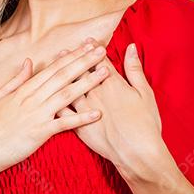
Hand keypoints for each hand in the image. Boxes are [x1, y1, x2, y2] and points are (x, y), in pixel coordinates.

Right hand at [0, 41, 114, 176]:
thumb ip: (16, 80)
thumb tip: (28, 61)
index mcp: (24, 89)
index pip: (52, 68)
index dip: (71, 56)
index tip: (86, 46)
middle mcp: (32, 98)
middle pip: (63, 75)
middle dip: (84, 62)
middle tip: (102, 50)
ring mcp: (37, 114)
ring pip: (67, 94)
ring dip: (87, 82)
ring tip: (105, 73)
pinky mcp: (40, 132)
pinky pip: (65, 124)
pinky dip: (81, 118)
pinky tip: (98, 114)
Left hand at [57, 41, 166, 179]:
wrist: (137, 152)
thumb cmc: (146, 124)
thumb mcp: (145, 93)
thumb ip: (135, 69)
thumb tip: (131, 47)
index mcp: (113, 84)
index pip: (100, 62)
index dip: (93, 50)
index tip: (87, 41)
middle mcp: (96, 94)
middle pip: (81, 72)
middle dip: (73, 59)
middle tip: (65, 49)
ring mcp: (86, 109)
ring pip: (69, 87)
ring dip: (61, 75)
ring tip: (55, 67)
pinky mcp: (79, 126)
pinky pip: (63, 111)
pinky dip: (56, 101)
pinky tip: (47, 95)